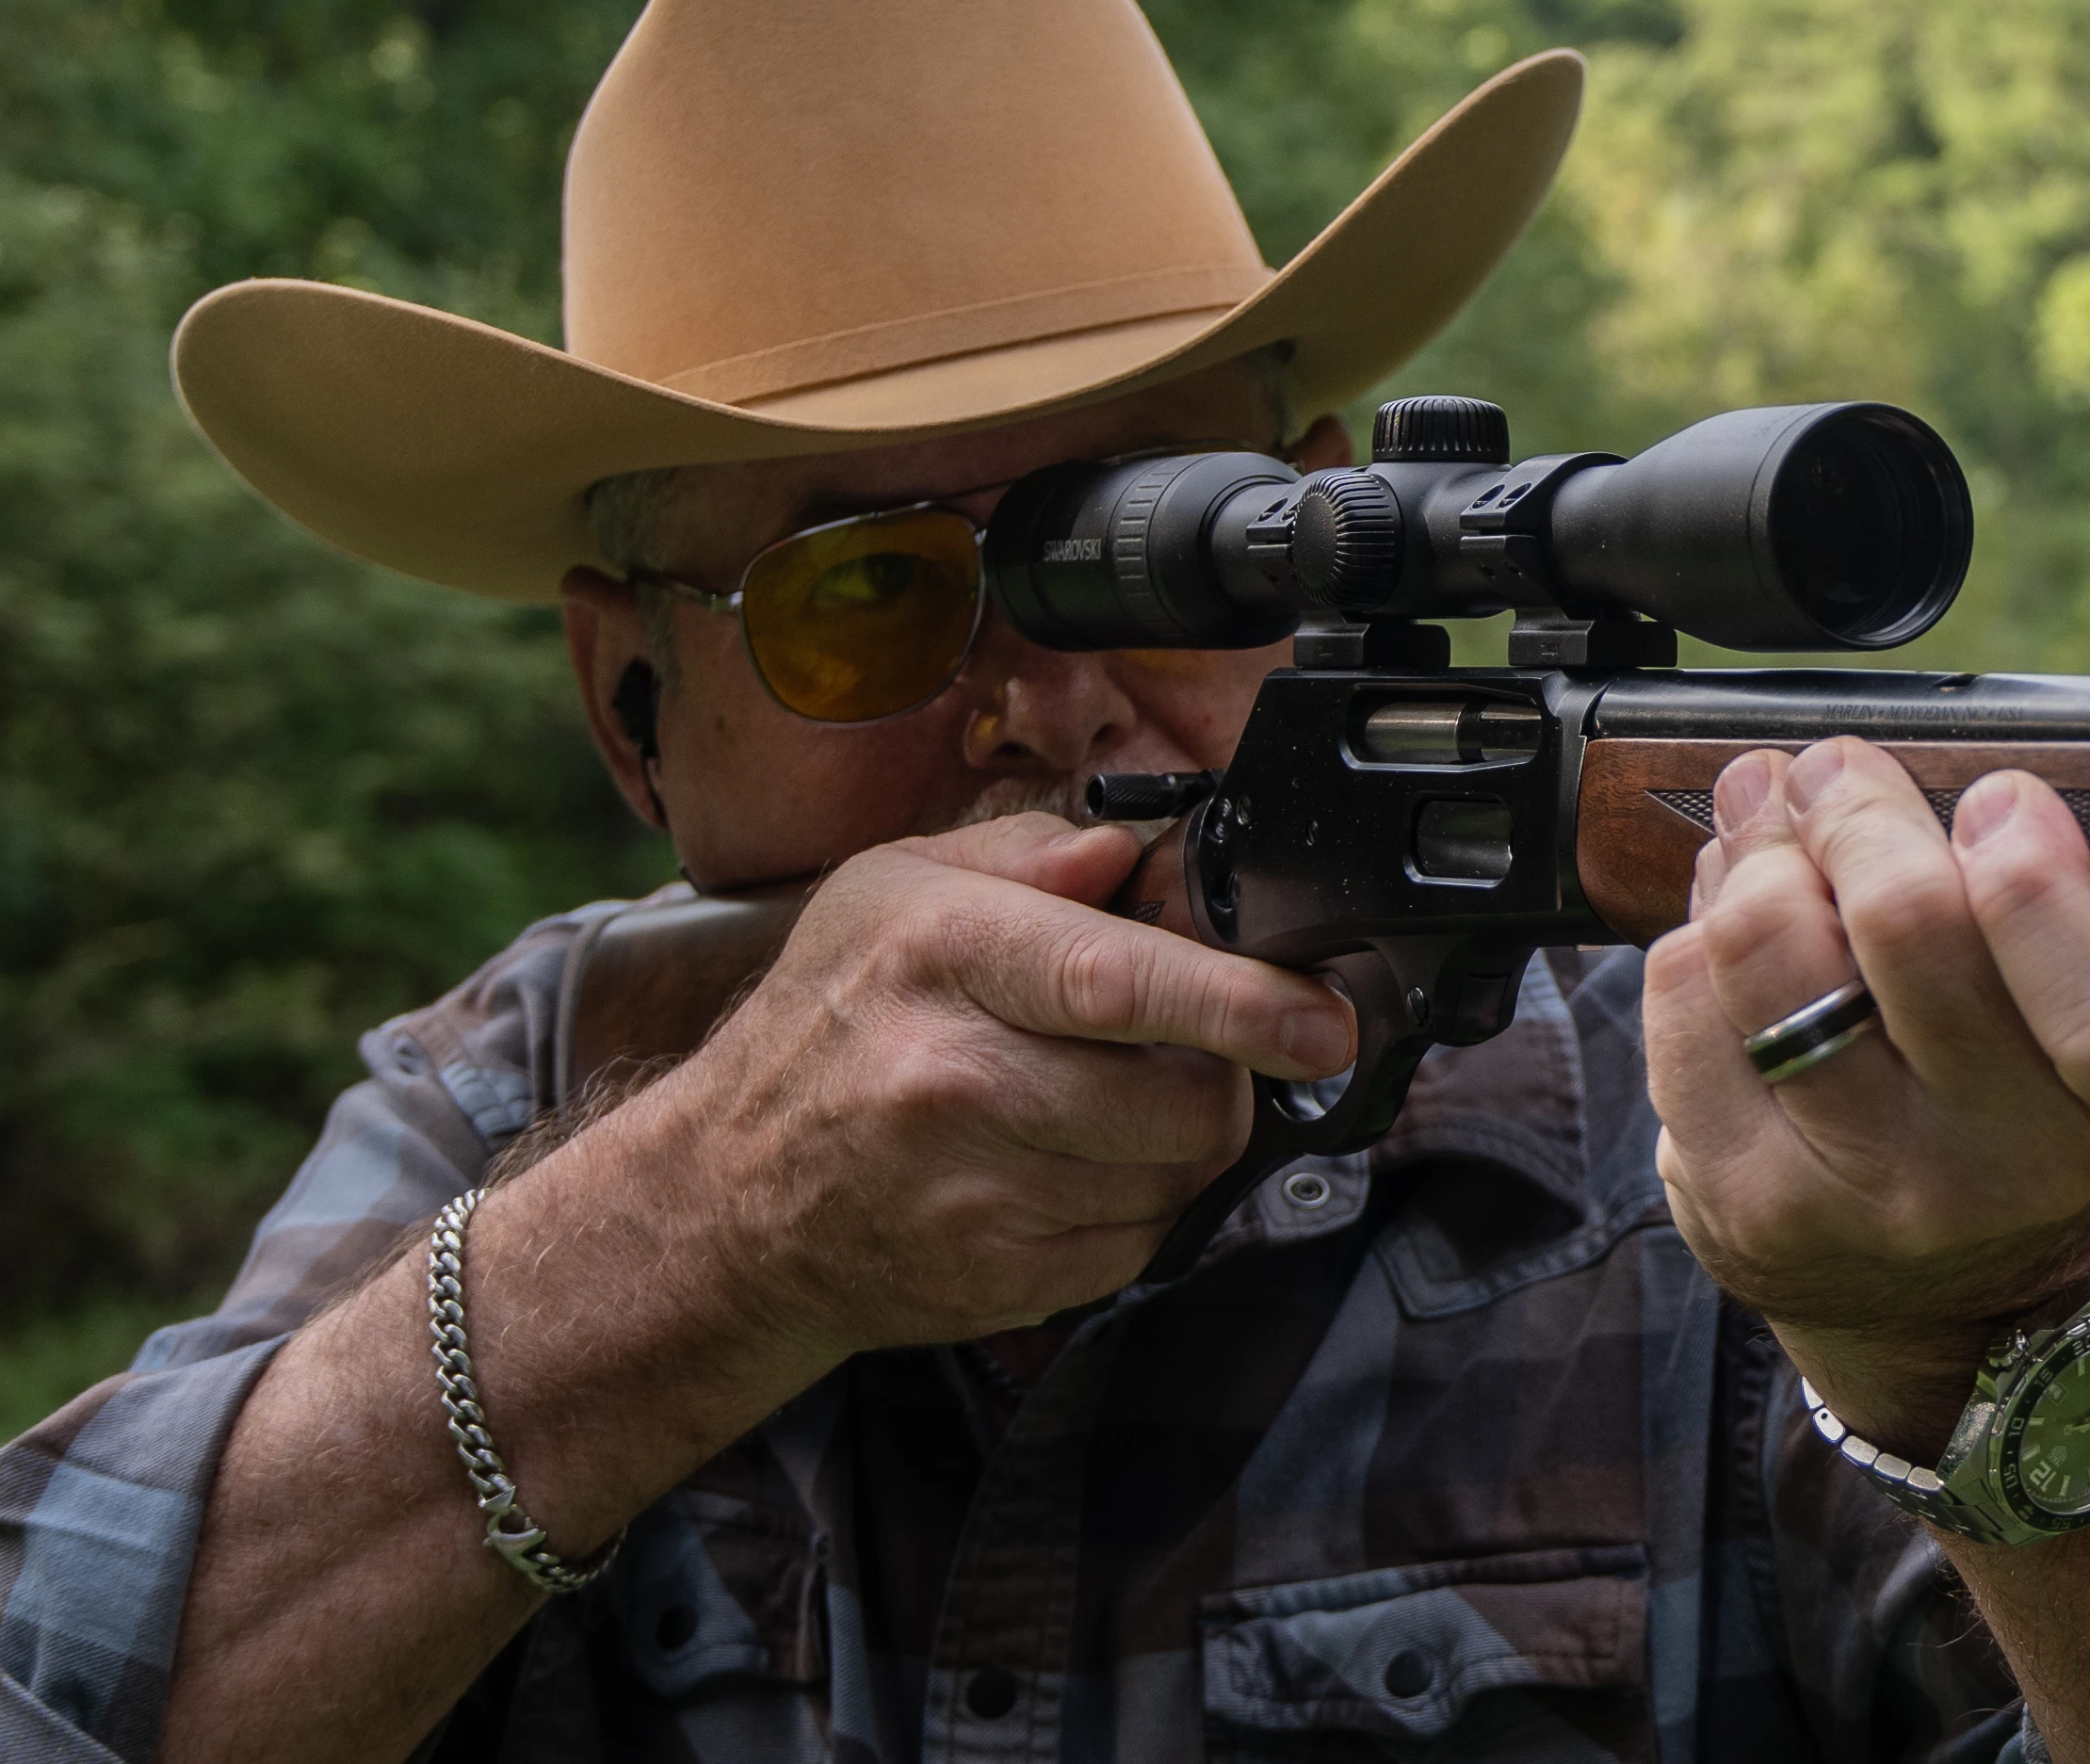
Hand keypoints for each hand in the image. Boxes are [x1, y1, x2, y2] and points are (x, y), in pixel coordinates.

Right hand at [610, 813, 1356, 1368]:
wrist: (726, 1203)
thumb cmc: (824, 1029)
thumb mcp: (888, 892)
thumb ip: (1024, 852)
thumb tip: (1134, 854)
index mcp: (941, 959)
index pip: (1117, 982)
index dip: (1242, 1002)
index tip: (1320, 1020)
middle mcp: (956, 1081)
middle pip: (1182, 1098)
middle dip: (1221, 1071)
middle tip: (1181, 1047)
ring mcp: (978, 1196)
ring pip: (1176, 1174)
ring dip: (1178, 1140)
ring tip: (1101, 1102)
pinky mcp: (1003, 1279)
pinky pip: (1141, 1241)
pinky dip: (1136, 1203)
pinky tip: (1066, 1166)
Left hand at [1643, 740, 2089, 1450]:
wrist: (1949, 1283)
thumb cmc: (2025, 1071)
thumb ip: (2061, 872)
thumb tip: (1890, 755)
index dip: (2040, 886)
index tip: (1997, 802)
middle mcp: (2016, 1164)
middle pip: (1910, 925)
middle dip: (1856, 806)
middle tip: (1838, 772)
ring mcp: (1874, 1193)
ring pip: (1769, 944)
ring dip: (1759, 851)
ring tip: (1769, 822)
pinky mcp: (1750, 1205)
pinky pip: (1685, 995)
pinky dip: (1697, 932)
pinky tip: (1728, 929)